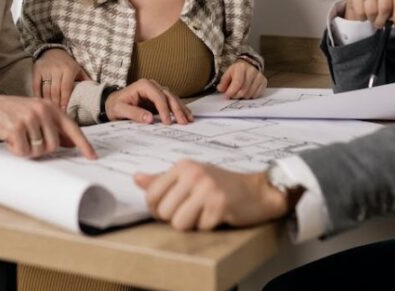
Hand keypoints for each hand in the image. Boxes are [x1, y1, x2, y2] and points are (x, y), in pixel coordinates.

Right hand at [0, 94, 96, 159]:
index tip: (92, 156)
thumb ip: (53, 127)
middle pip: (53, 145)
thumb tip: (71, 143)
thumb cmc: (13, 112)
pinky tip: (9, 139)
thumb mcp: (36, 114)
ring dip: (27, 150)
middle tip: (28, 141)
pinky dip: (16, 150)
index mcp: (51, 108)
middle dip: (41, 149)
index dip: (83, 144)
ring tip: (18, 138)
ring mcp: (29, 118)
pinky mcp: (16, 127)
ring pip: (38, 150)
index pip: (72, 128)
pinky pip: (23, 151)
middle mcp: (43, 111)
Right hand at [32, 49, 89, 109]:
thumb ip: (85, 80)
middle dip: (57, 104)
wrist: (52, 50)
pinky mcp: (37, 70)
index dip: (65, 101)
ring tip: (50, 110)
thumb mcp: (78, 69)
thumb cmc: (67, 63)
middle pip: (56, 91)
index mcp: (68, 70)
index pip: (66, 88)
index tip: (65, 111)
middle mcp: (57, 70)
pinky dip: (37, 95)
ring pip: (46, 90)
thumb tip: (93, 92)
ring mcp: (46, 70)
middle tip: (57, 113)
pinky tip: (40, 102)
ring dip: (48, 101)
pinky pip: (36, 86)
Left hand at [105, 78, 193, 124]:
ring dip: (181, 109)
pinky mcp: (159, 98)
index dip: (164, 109)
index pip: (158, 96)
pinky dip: (179, 109)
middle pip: (169, 96)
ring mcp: (157, 91)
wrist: (112, 103)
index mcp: (143, 85)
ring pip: (173, 98)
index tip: (168, 122)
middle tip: (183, 122)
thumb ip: (134, 113)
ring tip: (189, 120)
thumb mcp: (119, 110)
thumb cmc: (115, 105)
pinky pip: (172, 103)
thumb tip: (149, 119)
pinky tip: (186, 116)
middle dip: (177, 109)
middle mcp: (152, 85)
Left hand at [133, 160, 288, 230]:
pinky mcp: (220, 205)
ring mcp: (207, 188)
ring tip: (205, 214)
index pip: (152, 195)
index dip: (158, 209)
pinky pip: (200, 228)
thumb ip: (162, 180)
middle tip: (193, 212)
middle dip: (176, 219)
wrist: (258, 191)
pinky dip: (209, 227)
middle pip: (164, 212)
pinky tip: (219, 216)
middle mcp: (193, 174)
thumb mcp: (190, 176)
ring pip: (179, 223)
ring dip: (192, 225)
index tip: (172, 209)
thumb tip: (135, 178)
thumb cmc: (221, 185)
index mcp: (183, 166)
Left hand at [217, 59, 266, 98]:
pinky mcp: (264, 81)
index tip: (226, 96)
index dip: (231, 92)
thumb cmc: (236, 71)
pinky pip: (257, 94)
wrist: (248, 65)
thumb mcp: (227, 74)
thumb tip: (221, 89)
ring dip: (243, 96)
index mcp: (241, 67)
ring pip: (250, 94)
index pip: (237, 83)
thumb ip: (223, 82)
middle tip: (232, 95)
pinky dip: (250, 96)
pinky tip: (247, 92)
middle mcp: (252, 71)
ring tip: (239, 92)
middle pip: (244, 90)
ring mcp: (259, 76)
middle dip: (236, 95)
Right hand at [344, 0, 394, 28]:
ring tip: (374, 16)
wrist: (364, 1)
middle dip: (384, 18)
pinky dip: (363, 16)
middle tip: (383, 20)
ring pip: (372, 8)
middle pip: (385, 5)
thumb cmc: (385, 2)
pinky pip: (360, 9)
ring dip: (373, 18)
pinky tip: (364, 12)